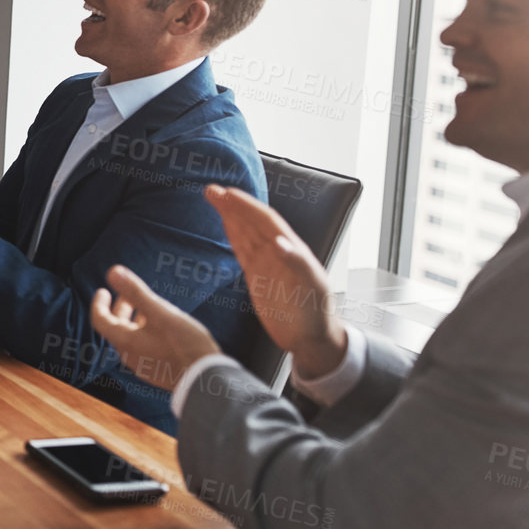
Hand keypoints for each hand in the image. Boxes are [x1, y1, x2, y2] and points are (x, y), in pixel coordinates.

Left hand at [90, 264, 221, 391]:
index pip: (100, 320)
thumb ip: (136, 292)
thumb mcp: (161, 313)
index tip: (103, 290)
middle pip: (116, 328)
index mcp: (126, 342)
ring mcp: (143, 366)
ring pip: (131, 338)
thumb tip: (112, 271)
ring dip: (133, 319)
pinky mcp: (157, 371)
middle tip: (127, 294)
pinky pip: (143, 347)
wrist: (206, 381)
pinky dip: (144, 332)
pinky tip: (161, 327)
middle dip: (119, 308)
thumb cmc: (185, 345)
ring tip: (146, 307)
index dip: (99, 303)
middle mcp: (130, 356)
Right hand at [204, 184, 347, 379]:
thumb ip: (298, 262)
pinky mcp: (257, 275)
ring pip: (245, 232)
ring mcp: (267, 263)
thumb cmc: (316, 313)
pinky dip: (232, 234)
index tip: (228, 194)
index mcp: (293, 249)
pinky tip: (224, 222)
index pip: (266, 221)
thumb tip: (279, 241)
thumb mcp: (312, 288)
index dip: (247, 206)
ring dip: (230, 215)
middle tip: (212, 190)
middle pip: (252, 222)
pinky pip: (242, 250)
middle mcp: (279, 252)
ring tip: (213, 197)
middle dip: (233, 205)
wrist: (311, 338)